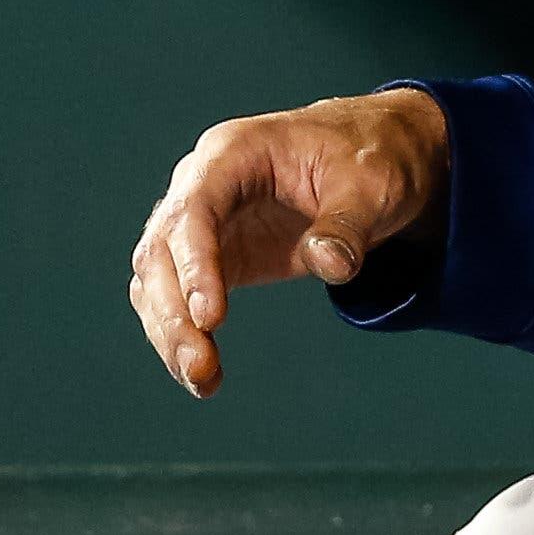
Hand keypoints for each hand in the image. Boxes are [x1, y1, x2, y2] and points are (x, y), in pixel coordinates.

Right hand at [126, 88, 448, 397]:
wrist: (375, 158)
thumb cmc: (370, 157)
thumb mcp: (372, 184)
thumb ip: (347, 224)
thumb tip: (329, 264)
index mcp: (234, 152)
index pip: (194, 209)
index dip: (195, 264)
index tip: (212, 318)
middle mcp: (203, 184)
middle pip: (163, 250)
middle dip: (174, 313)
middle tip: (199, 367)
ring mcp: (202, 222)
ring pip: (158, 281)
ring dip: (171, 333)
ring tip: (203, 382)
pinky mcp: (212, 256)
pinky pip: (178, 298)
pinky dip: (183, 335)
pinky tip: (204, 376)